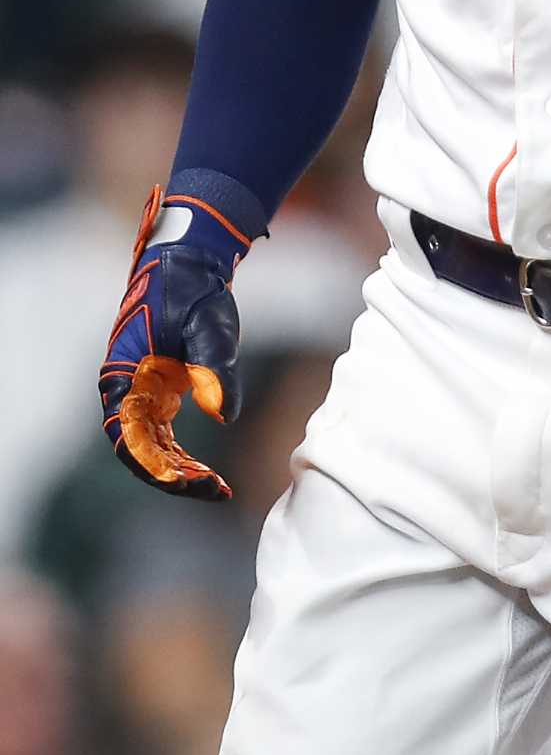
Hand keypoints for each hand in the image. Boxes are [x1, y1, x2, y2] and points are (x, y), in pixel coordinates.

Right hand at [99, 180, 257, 498]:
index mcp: (123, 375)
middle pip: (139, 451)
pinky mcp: (159, 392)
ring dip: (180, 471)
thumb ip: (214, 370)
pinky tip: (209, 472)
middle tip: (216, 490)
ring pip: (152, 448)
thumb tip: (223, 414)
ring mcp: (140, 393)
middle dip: (174, 476)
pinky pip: (164, 436)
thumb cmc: (194, 292)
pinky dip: (183, 456)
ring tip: (218, 488)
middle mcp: (125, 389)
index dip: (153, 465)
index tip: (185, 481)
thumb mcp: (209, 328)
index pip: (128, 436)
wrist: (189, 264)